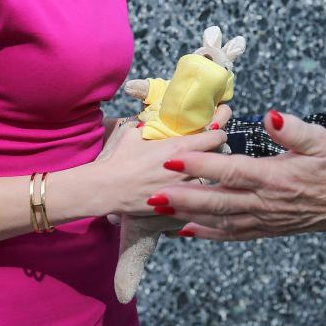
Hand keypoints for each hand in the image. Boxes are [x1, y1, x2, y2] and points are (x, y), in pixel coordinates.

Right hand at [79, 122, 227, 218]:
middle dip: (216, 153)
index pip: (217, 136)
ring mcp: (184, 187)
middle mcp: (188, 166)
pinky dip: (196, 191)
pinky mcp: (178, 204)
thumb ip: (151, 127)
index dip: (218, 132)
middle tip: (210, 152)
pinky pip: (196, 195)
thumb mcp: (134, 133)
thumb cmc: (119, 159)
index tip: (214, 132)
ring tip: (199, 171)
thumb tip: (153, 122)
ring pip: (210, 178)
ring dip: (208, 174)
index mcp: (180, 145)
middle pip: (219, 157)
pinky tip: (189, 189)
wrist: (107, 188)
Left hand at [158, 110, 325, 240]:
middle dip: (182, 196)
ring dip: (187, 215)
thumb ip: (294, 130)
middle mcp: (266, 202)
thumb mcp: (321, 140)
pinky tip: (185, 231)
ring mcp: (264, 219)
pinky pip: (231, 233)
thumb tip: (270, 116)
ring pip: (219, 219)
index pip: (231, 170)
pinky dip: (206, 233)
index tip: (174, 157)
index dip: (201, 165)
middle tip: (152, 192)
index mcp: (276, 177)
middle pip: (217, 200)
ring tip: (158, 210)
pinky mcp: (265, 228)